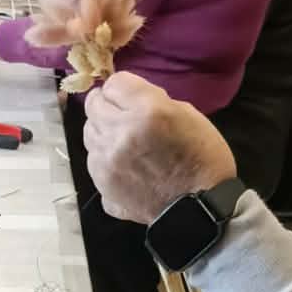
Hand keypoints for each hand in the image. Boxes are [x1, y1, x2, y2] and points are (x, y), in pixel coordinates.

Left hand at [83, 72, 235, 225]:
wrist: (201, 208)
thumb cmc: (203, 157)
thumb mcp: (187, 114)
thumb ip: (152, 100)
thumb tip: (127, 99)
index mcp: (146, 112)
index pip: (114, 83)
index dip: (123, 88)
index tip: (130, 96)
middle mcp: (120, 134)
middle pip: (93, 105)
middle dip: (107, 105)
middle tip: (123, 115)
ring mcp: (106, 162)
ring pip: (88, 132)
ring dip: (103, 131)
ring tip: (124, 141)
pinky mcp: (102, 185)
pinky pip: (92, 159)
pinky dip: (104, 158)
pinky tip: (124, 164)